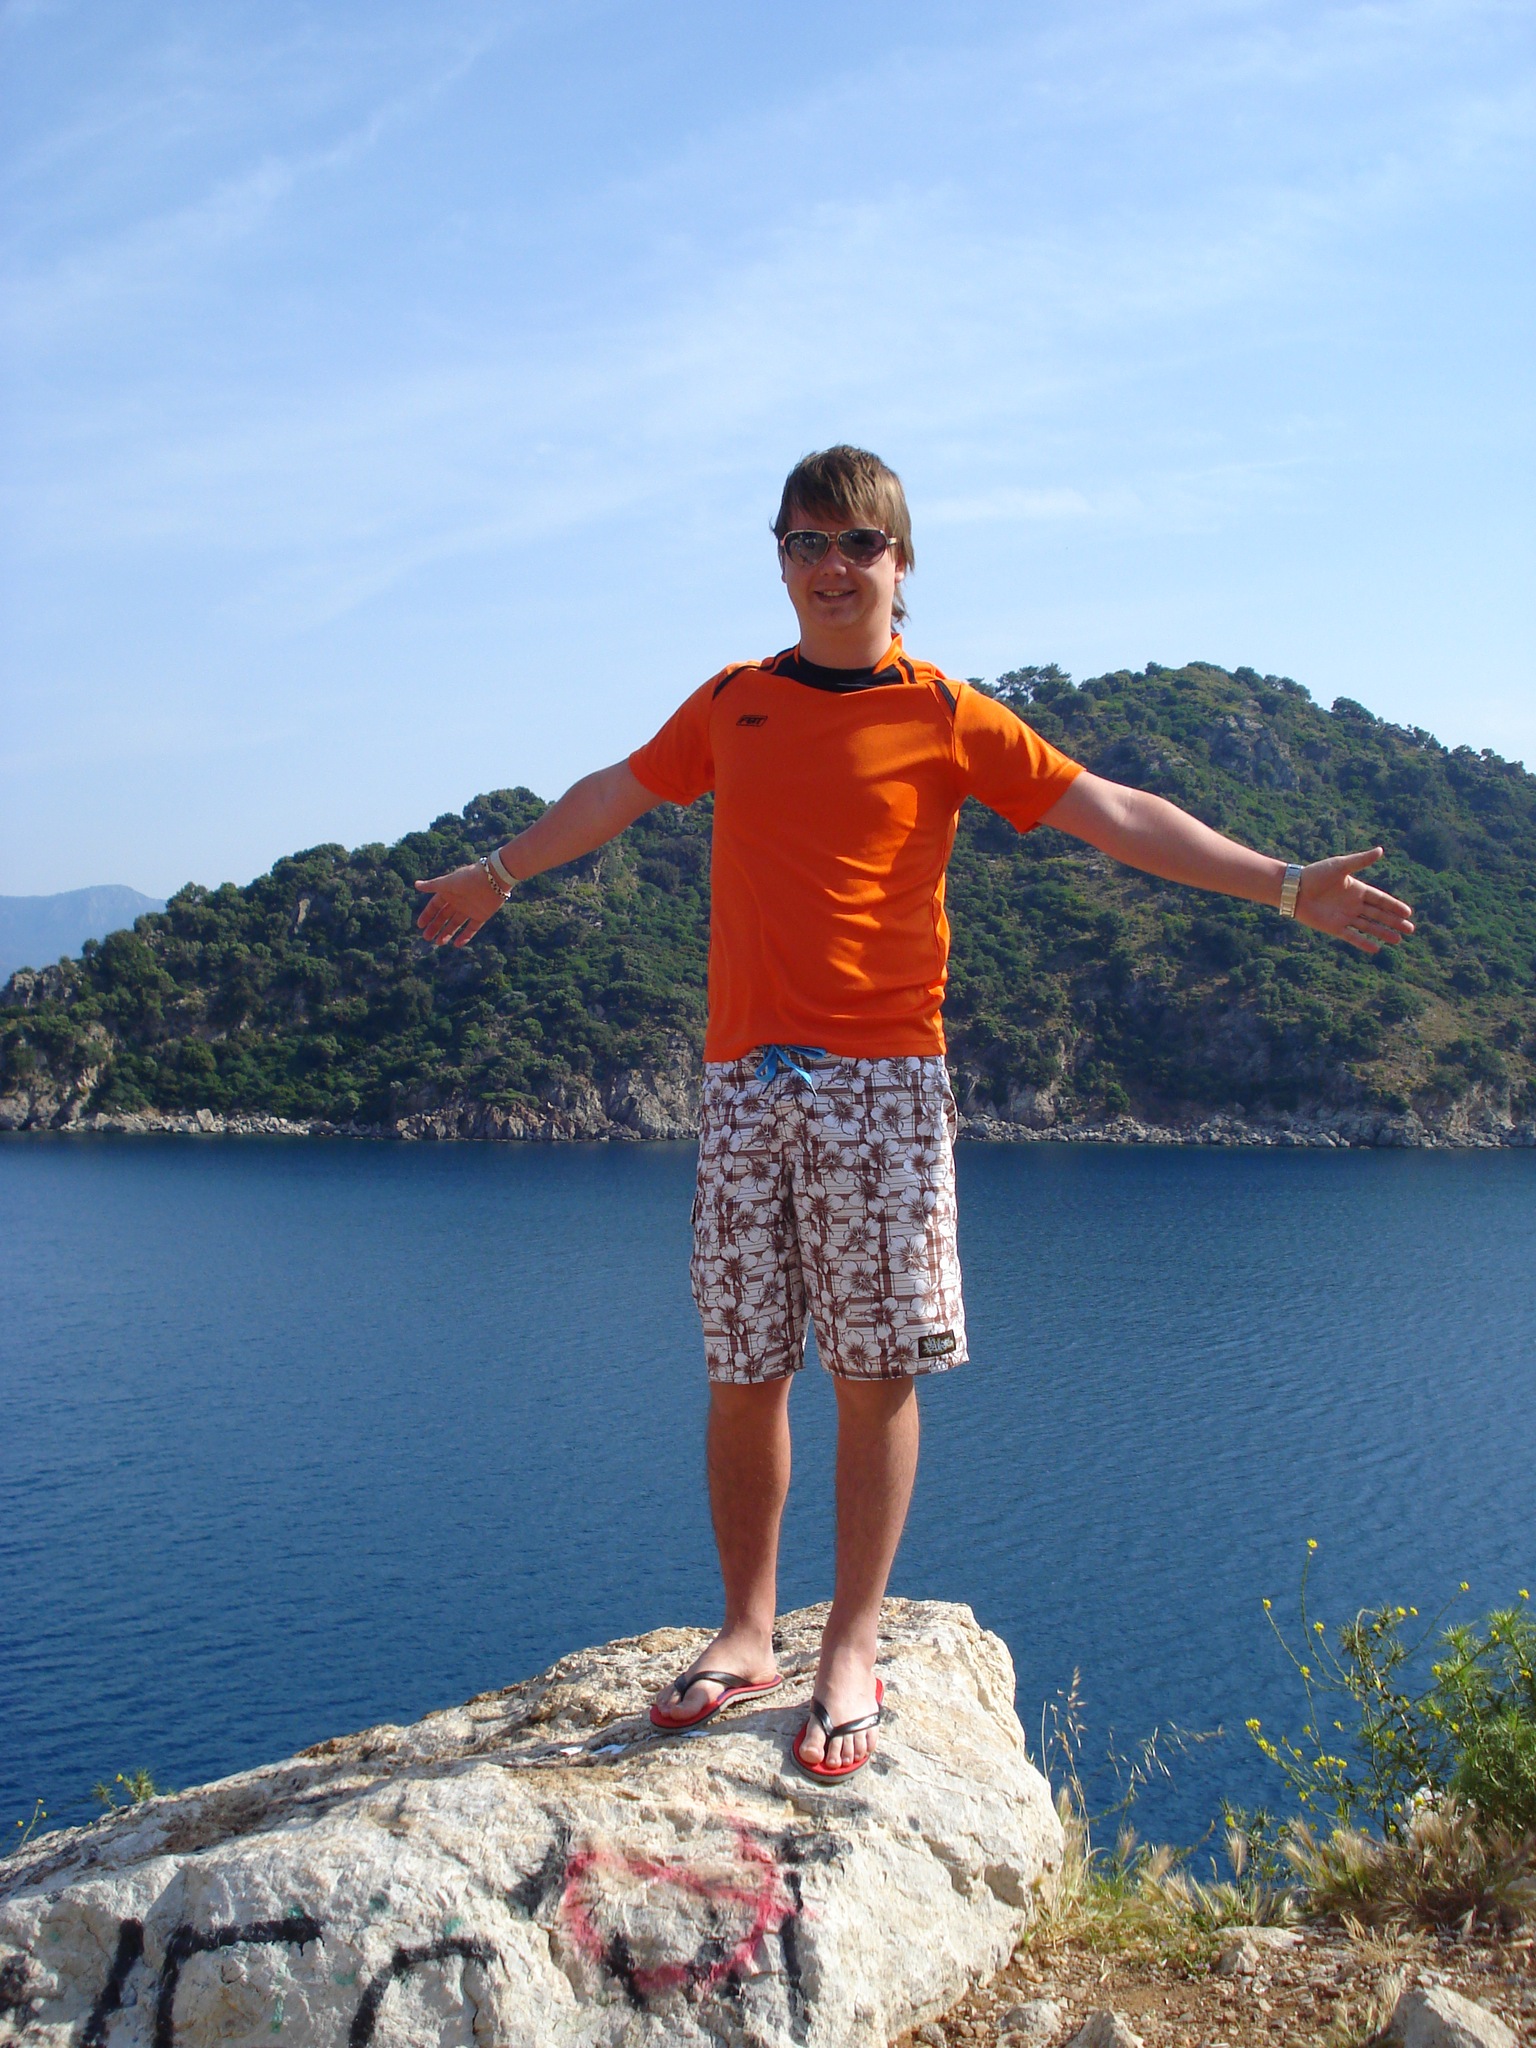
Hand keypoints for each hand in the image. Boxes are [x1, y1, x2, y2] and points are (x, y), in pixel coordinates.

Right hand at [414, 863, 504, 946]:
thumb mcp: (448, 883)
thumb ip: (432, 886)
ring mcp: (470, 909)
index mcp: (449, 892)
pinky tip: (456, 945)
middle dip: (435, 927)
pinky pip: (472, 929)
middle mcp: (458, 901)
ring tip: (438, 943)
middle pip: (444, 916)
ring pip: (455, 924)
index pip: (435, 906)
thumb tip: (415, 884)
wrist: (493, 878)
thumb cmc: (468, 878)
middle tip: (426, 938)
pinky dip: (465, 937)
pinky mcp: (481, 916)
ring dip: (447, 933)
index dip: (427, 915)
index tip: (420, 925)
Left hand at [1295, 849, 1413, 952]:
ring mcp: (1344, 916)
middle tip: (1411, 929)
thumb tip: (1381, 850)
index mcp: (1356, 889)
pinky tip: (1376, 948)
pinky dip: (1364, 942)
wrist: (1294, 889)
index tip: (1408, 913)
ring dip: (1383, 932)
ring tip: (1399, 939)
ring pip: (1368, 926)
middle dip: (1394, 922)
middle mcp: (1353, 904)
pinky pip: (1352, 936)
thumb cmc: (1315, 874)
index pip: (1380, 900)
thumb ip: (1361, 861)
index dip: (1394, 906)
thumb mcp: (1340, 866)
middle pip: (1378, 915)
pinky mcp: (1334, 927)